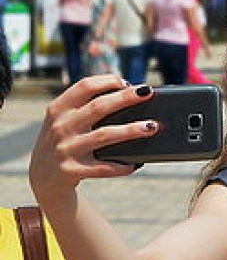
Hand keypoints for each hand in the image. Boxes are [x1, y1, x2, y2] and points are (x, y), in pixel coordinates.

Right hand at [29, 76, 157, 200]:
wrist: (41, 179)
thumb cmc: (63, 141)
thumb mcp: (63, 120)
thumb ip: (85, 106)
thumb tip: (130, 93)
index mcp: (59, 109)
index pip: (85, 86)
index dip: (108, 81)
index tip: (128, 82)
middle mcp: (60, 127)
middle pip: (99, 107)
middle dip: (126, 98)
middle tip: (148, 93)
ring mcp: (65, 149)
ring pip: (104, 135)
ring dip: (131, 130)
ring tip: (152, 126)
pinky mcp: (71, 171)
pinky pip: (102, 168)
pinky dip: (121, 166)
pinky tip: (136, 163)